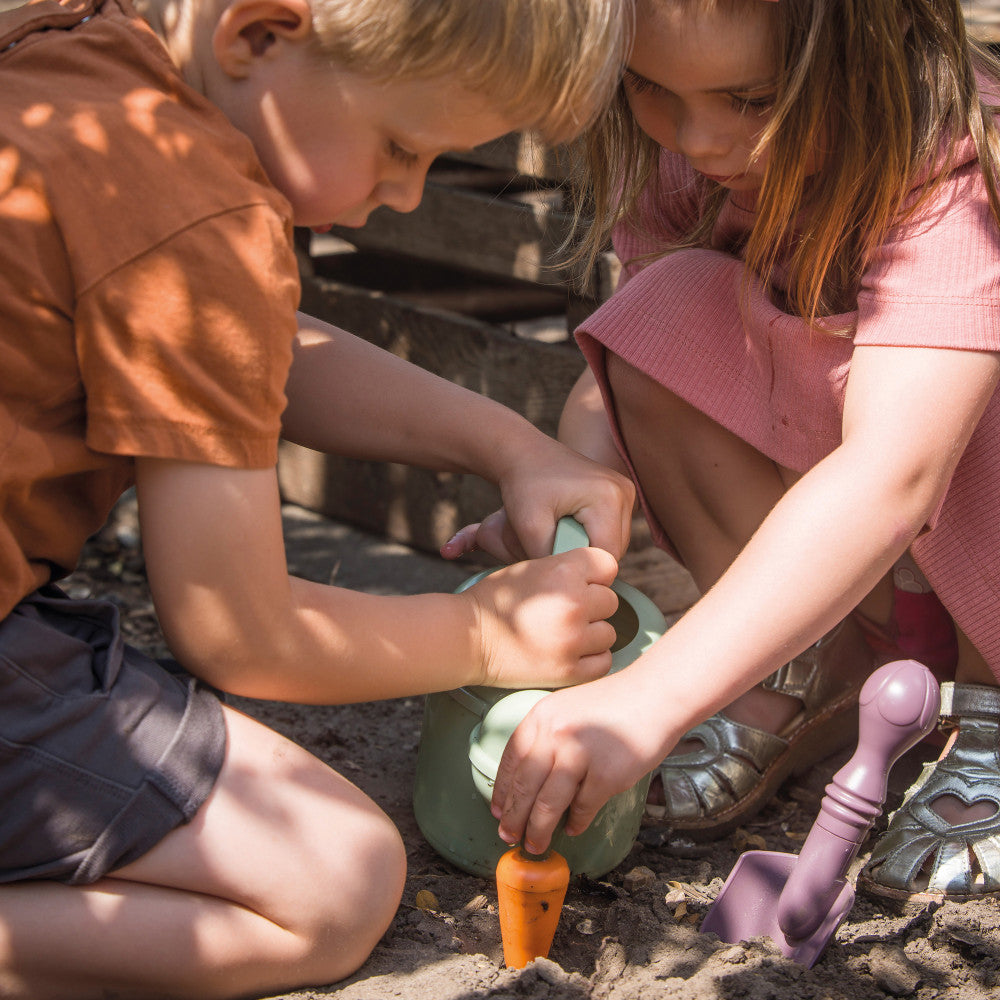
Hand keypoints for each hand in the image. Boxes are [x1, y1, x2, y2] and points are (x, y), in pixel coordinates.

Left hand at [442, 442, 634, 563]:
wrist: (525, 453)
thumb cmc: (523, 485)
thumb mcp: (528, 525)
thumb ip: (547, 557)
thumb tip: (563, 582)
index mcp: (608, 497)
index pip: (606, 555)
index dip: (582, 567)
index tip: (555, 564)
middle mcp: (624, 491)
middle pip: (615, 550)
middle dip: (585, 556)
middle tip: (555, 548)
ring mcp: (625, 490)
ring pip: (615, 541)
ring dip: (589, 546)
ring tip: (561, 535)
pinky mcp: (620, 492)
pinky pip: (612, 528)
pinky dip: (592, 534)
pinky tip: (569, 526)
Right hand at [463, 546, 619, 689]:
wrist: (468, 638)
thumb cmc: (496, 600)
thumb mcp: (530, 567)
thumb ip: (567, 569)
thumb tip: (600, 580)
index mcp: (564, 571)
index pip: (607, 565)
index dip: (594, 574)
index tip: (580, 583)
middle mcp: (573, 603)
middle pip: (610, 601)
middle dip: (591, 605)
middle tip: (564, 611)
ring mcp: (573, 639)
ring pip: (608, 632)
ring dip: (591, 634)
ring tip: (563, 633)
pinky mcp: (570, 670)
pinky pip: (603, 661)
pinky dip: (590, 658)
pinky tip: (569, 652)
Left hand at [489, 673, 669, 853]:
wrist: (656, 694)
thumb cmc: (615, 702)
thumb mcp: (568, 707)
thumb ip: (547, 736)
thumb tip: (529, 779)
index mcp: (541, 716)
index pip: (511, 760)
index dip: (502, 791)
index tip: (498, 811)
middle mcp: (554, 734)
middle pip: (524, 787)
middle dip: (514, 818)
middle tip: (509, 836)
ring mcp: (579, 755)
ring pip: (547, 805)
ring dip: (539, 830)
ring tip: (536, 843)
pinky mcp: (605, 775)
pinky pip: (583, 809)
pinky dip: (576, 823)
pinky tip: (573, 828)